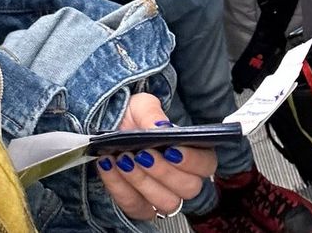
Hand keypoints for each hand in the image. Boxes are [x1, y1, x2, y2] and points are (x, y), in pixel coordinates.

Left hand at [97, 93, 214, 219]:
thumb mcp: (140, 105)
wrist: (105, 129)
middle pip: (189, 188)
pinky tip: (109, 165)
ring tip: (124, 159)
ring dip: (142, 182)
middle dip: (164, 172)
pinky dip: (119, 187)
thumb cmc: (131, 117)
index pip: (206, 164)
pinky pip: (134, 206)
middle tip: (142, 154)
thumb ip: (151, 114)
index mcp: (191, 150)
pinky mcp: (140, 206)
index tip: (171, 150)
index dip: (193, 161)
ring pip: (165, 202)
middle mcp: (181, 177)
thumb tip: (160, 128)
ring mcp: (162, 195)